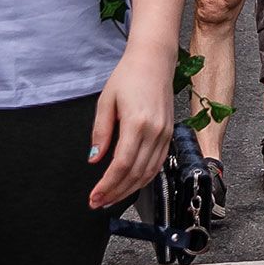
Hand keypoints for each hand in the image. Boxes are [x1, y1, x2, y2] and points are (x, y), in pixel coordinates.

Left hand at [86, 47, 173, 208]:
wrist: (154, 61)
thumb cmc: (128, 76)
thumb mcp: (106, 101)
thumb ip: (101, 132)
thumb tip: (94, 160)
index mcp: (137, 123)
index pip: (122, 164)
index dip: (108, 184)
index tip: (94, 196)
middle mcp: (155, 131)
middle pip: (136, 173)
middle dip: (116, 192)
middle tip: (98, 203)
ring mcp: (165, 134)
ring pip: (149, 173)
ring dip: (129, 189)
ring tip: (111, 197)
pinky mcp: (169, 134)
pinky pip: (158, 164)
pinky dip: (144, 178)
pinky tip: (130, 183)